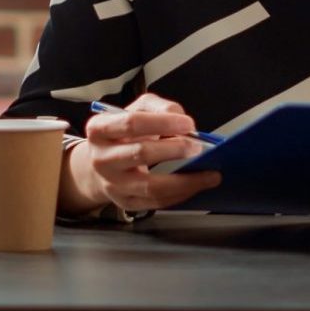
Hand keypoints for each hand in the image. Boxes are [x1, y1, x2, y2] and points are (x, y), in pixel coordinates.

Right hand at [66, 93, 219, 213]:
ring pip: (152, 186)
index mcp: (100, 130)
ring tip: (209, 173)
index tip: (188, 123)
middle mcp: (102, 159)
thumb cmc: (124, 133)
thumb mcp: (137, 110)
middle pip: (141, 154)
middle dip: (175, 149)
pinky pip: (157, 202)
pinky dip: (181, 193)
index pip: (131, 123)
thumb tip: (182, 120)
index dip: (163, 123)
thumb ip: (160, 107)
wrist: (102, 163)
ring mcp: (112, 184)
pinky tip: (196, 184)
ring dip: (185, 180)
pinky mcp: (125, 202)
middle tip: (198, 147)